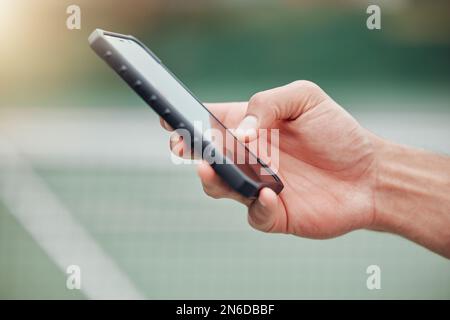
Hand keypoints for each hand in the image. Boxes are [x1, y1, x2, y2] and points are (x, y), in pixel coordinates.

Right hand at [161, 80, 376, 237]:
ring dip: (213, 178)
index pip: (209, 122)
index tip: (168, 118)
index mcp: (250, 127)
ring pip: (219, 186)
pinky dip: (257, 205)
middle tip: (183, 146)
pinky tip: (270, 193)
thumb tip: (241, 133)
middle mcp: (248, 157)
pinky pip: (255, 213)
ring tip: (214, 167)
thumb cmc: (336, 133)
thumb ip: (267, 103)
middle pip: (205, 155)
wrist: (369, 174)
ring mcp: (257, 186)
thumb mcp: (305, 97)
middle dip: (188, 151)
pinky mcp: (273, 213)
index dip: (185, 120)